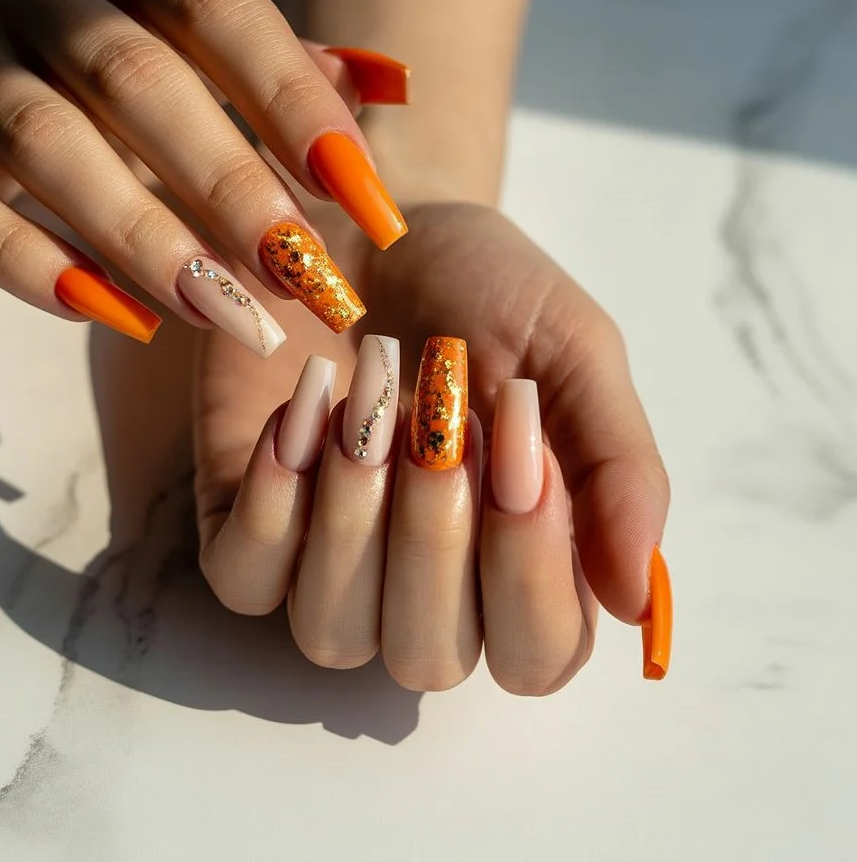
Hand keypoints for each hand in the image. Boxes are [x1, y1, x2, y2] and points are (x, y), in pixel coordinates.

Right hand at [0, 0, 408, 348]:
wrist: (8, 66)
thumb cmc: (151, 74)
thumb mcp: (224, 57)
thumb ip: (300, 74)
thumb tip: (389, 88)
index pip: (218, 8)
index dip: (292, 101)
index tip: (361, 197)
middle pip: (133, 79)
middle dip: (227, 187)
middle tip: (298, 276)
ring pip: (43, 143)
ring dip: (142, 238)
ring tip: (223, 312)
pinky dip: (30, 267)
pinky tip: (113, 314)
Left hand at [193, 201, 671, 692]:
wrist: (381, 226)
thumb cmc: (485, 291)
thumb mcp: (574, 354)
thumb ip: (617, 468)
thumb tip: (638, 605)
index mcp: (521, 564)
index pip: (538, 655)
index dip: (531, 568)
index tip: (522, 443)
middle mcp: (424, 588)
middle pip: (430, 655)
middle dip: (438, 530)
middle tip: (443, 407)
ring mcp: (327, 565)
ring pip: (333, 631)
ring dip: (354, 516)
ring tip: (367, 398)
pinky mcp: (246, 525)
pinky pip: (243, 579)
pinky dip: (273, 503)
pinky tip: (302, 412)